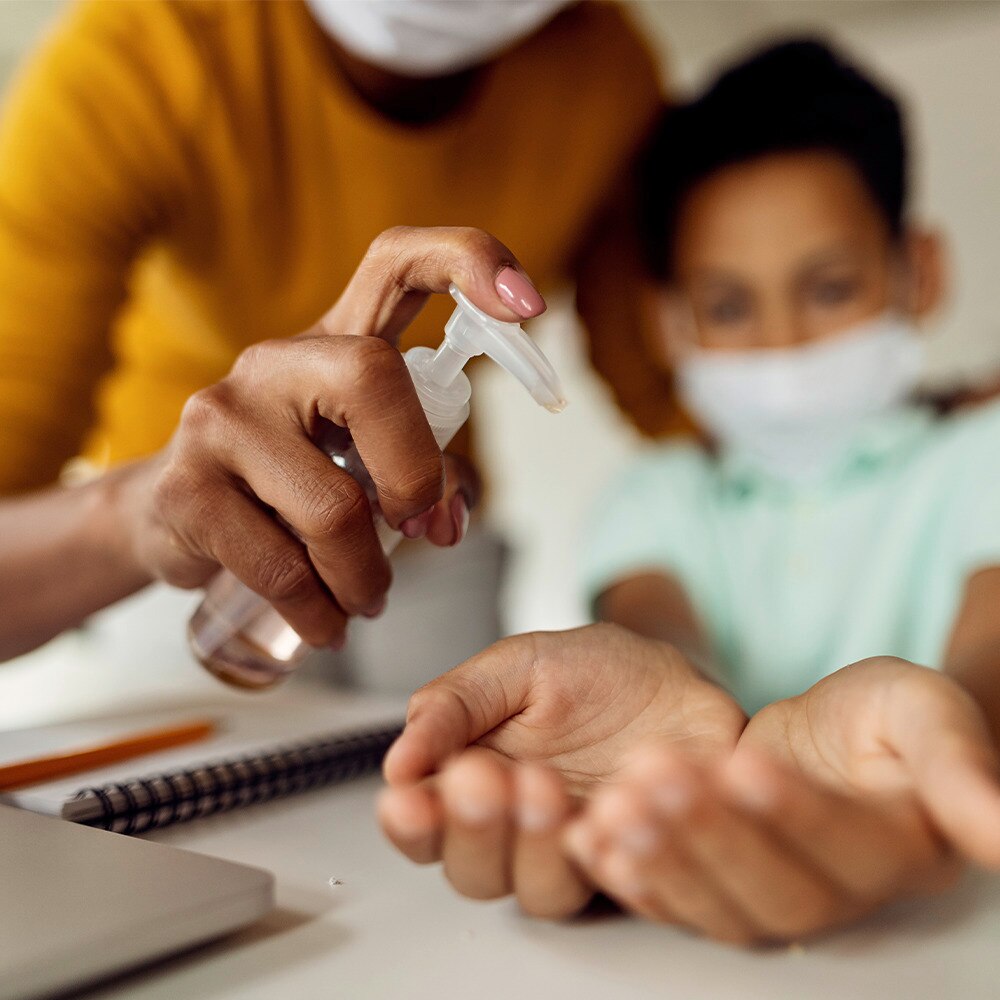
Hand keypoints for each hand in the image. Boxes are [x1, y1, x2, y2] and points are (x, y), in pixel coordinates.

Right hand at [114, 227, 543, 646]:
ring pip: (334, 506)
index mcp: (333, 343)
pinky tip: (326, 624)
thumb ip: (418, 474)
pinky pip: (282, 566)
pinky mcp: (187, 484)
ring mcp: (222, 415)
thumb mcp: (359, 462)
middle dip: (416, 475)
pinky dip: (320, 612)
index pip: (397, 260)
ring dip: (367, 577)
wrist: (172, 517)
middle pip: (373, 378)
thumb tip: (446, 525)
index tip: (529, 307)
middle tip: (416, 530)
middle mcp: (274, 361)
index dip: (469, 261)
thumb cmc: (288, 484)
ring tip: (366, 600)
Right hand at [378, 623, 747, 914]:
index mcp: (475, 784)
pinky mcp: (637, 861)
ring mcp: (578, 854)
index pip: (424, 828)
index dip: (411, 823)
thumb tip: (398, 763)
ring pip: (539, 892)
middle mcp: (519, 834)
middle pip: (473, 873)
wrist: (680, 678)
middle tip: (481, 778)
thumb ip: (454, 705)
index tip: (407, 798)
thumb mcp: (517, 666)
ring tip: (543, 785)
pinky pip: (616, 883)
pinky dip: (603, 856)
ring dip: (533, 845)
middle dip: (473, 830)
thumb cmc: (596, 673)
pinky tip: (597, 818)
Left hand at [567, 657, 999, 943]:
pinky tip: (591, 840)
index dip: (795, 813)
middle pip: (768, 887)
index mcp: (890, 852)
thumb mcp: (920, 713)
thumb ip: (959, 763)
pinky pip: (669, 900)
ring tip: (615, 806)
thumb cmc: (879, 721)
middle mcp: (828, 895)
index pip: (843, 845)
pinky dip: (629, 876)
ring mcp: (764, 899)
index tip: (748, 764)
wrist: (829, 740)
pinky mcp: (711, 889)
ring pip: (713, 905)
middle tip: (656, 777)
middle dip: (708, 833)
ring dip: (661, 858)